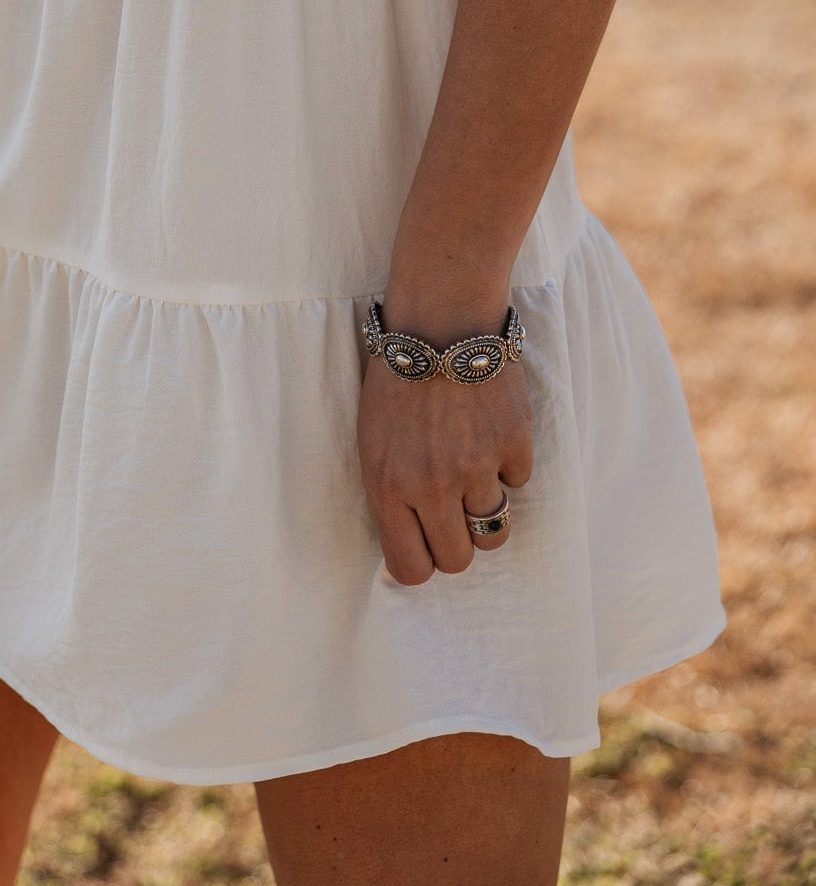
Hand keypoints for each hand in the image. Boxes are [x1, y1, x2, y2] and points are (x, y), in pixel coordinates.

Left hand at [356, 310, 532, 584]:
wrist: (438, 320)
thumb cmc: (397, 379)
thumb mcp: (372, 440)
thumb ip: (390, 495)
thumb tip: (409, 547)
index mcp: (388, 486)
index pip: (412, 569)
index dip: (422, 563)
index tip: (426, 544)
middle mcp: (432, 484)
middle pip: (459, 560)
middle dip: (458, 541)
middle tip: (453, 509)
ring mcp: (476, 466)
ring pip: (495, 529)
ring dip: (485, 506)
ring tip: (471, 465)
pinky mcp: (513, 444)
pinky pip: (518, 481)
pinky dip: (508, 462)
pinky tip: (488, 426)